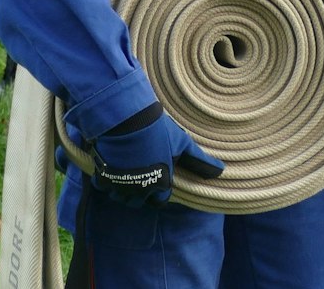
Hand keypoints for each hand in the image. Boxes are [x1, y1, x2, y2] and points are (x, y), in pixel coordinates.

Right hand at [84, 102, 224, 208]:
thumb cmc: (157, 131)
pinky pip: (103, 186)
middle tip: (137, 179)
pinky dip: (104, 181)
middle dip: (138, 194)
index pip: (160, 200)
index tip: (154, 182)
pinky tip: (108, 169)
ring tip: (122, 175)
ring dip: (121, 190)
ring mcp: (121, 185)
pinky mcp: (104, 176)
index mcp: (162, 183)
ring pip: (120, 197)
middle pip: (138, 202)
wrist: (126, 119)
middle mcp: (141, 190)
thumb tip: (221, 171)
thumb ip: (200, 161)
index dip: (158, 192)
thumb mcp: (182, 144)